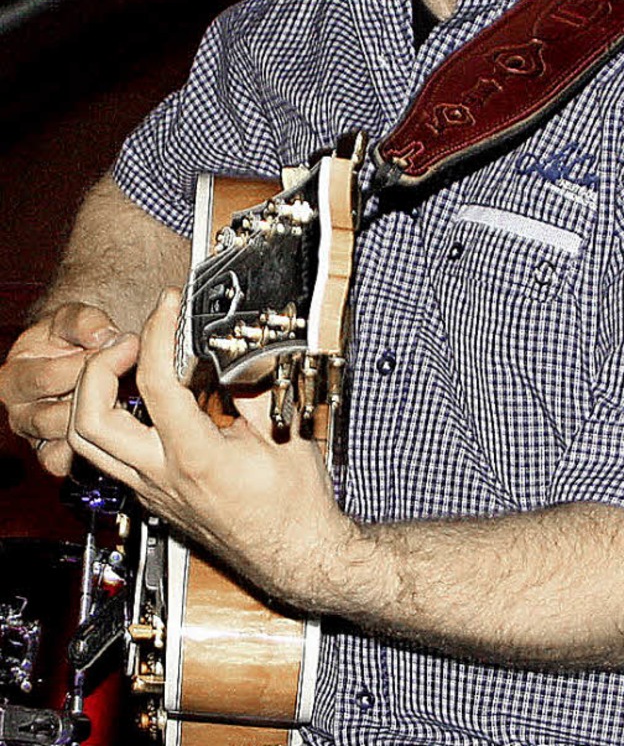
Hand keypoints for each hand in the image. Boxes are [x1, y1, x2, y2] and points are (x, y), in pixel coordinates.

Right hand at [0, 303, 118, 475]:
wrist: (80, 355)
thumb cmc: (71, 336)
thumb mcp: (74, 318)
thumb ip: (85, 322)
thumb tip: (103, 338)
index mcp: (13, 377)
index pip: (46, 378)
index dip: (87, 364)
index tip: (120, 350)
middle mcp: (19, 412)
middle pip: (53, 417)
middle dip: (95, 397)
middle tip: (125, 379)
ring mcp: (37, 439)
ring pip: (65, 443)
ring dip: (98, 422)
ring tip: (122, 398)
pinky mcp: (55, 458)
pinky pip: (71, 464)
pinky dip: (93, 448)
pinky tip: (115, 425)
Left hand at [68, 289, 355, 610]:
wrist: (298, 558)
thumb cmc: (297, 507)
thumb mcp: (283, 434)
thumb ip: (252, 387)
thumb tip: (235, 348)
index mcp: (195, 457)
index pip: (154, 383)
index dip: (157, 332)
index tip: (168, 305)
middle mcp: (162, 477)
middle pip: (88, 419)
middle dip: (98, 365)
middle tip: (131, 339)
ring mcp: (152, 490)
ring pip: (85, 444)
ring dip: (92, 394)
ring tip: (125, 364)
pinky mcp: (153, 496)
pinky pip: (109, 457)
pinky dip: (111, 418)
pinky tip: (139, 399)